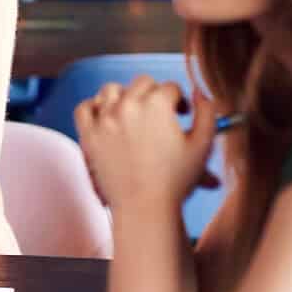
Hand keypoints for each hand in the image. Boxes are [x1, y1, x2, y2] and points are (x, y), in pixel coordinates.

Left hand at [75, 76, 216, 213]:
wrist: (145, 208)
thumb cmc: (176, 181)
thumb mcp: (203, 146)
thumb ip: (207, 113)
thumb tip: (200, 93)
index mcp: (156, 105)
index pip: (170, 88)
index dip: (179, 100)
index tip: (181, 114)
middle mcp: (128, 106)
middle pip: (142, 83)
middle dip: (154, 94)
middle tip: (160, 114)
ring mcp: (104, 119)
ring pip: (111, 90)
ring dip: (124, 96)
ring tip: (134, 112)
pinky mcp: (88, 134)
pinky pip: (84, 108)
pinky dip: (94, 108)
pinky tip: (105, 116)